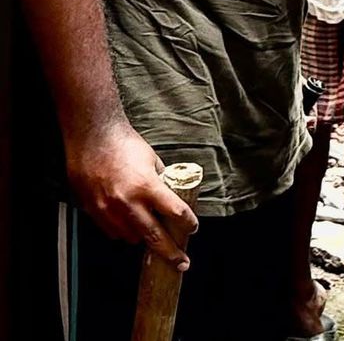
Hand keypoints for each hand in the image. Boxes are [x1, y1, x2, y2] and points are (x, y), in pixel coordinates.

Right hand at [67, 123, 198, 269]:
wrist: (92, 139)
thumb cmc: (125, 145)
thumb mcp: (153, 161)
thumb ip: (161, 182)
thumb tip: (172, 197)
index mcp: (147, 187)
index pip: (174, 213)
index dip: (187, 223)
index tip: (193, 229)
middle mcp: (127, 202)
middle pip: (154, 236)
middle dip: (170, 252)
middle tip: (182, 263)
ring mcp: (108, 210)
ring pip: (131, 238)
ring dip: (145, 239)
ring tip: (155, 238)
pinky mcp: (93, 212)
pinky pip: (112, 231)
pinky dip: (124, 232)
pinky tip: (131, 225)